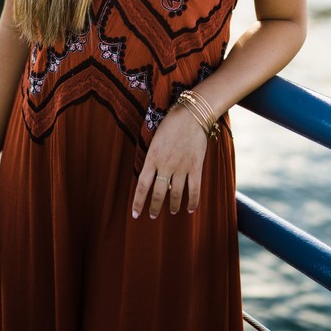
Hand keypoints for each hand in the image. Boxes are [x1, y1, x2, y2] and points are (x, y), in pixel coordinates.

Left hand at [131, 105, 207, 220]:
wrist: (191, 114)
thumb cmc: (171, 123)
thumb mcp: (155, 140)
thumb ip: (153, 158)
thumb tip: (153, 174)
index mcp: (152, 158)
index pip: (142, 186)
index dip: (138, 202)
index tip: (135, 214)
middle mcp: (165, 165)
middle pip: (158, 193)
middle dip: (155, 208)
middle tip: (153, 216)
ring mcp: (181, 167)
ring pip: (176, 194)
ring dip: (173, 206)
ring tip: (172, 211)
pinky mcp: (195, 166)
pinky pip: (194, 189)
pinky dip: (192, 202)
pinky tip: (190, 209)